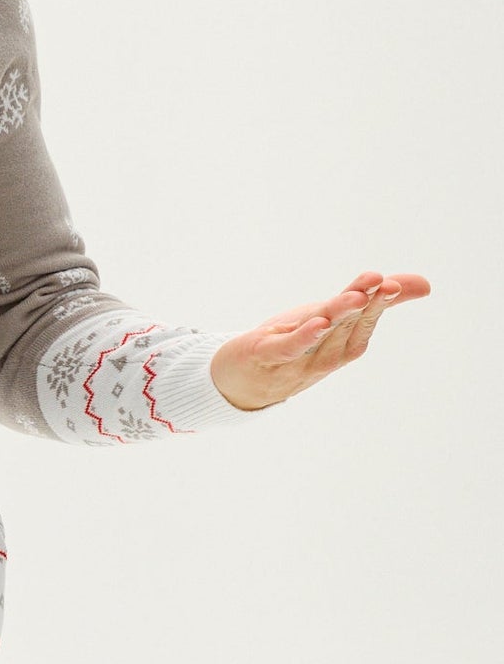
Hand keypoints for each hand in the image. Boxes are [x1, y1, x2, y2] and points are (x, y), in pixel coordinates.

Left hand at [208, 270, 430, 411]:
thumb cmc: (291, 344)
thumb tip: (425, 285)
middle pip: (348, 329)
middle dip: (367, 307)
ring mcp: (295, 360)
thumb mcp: (330, 318)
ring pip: (322, 338)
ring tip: (357, 296)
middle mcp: (324, 356)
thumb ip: (374, 303)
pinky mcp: (265, 356)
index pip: (363, 324)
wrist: (237, 380)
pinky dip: (304, 337)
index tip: (393, 283)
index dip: (379, 304)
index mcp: (341, 346)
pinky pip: (288, 349)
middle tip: (385, 284)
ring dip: (340, 316)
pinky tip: (318, 323)